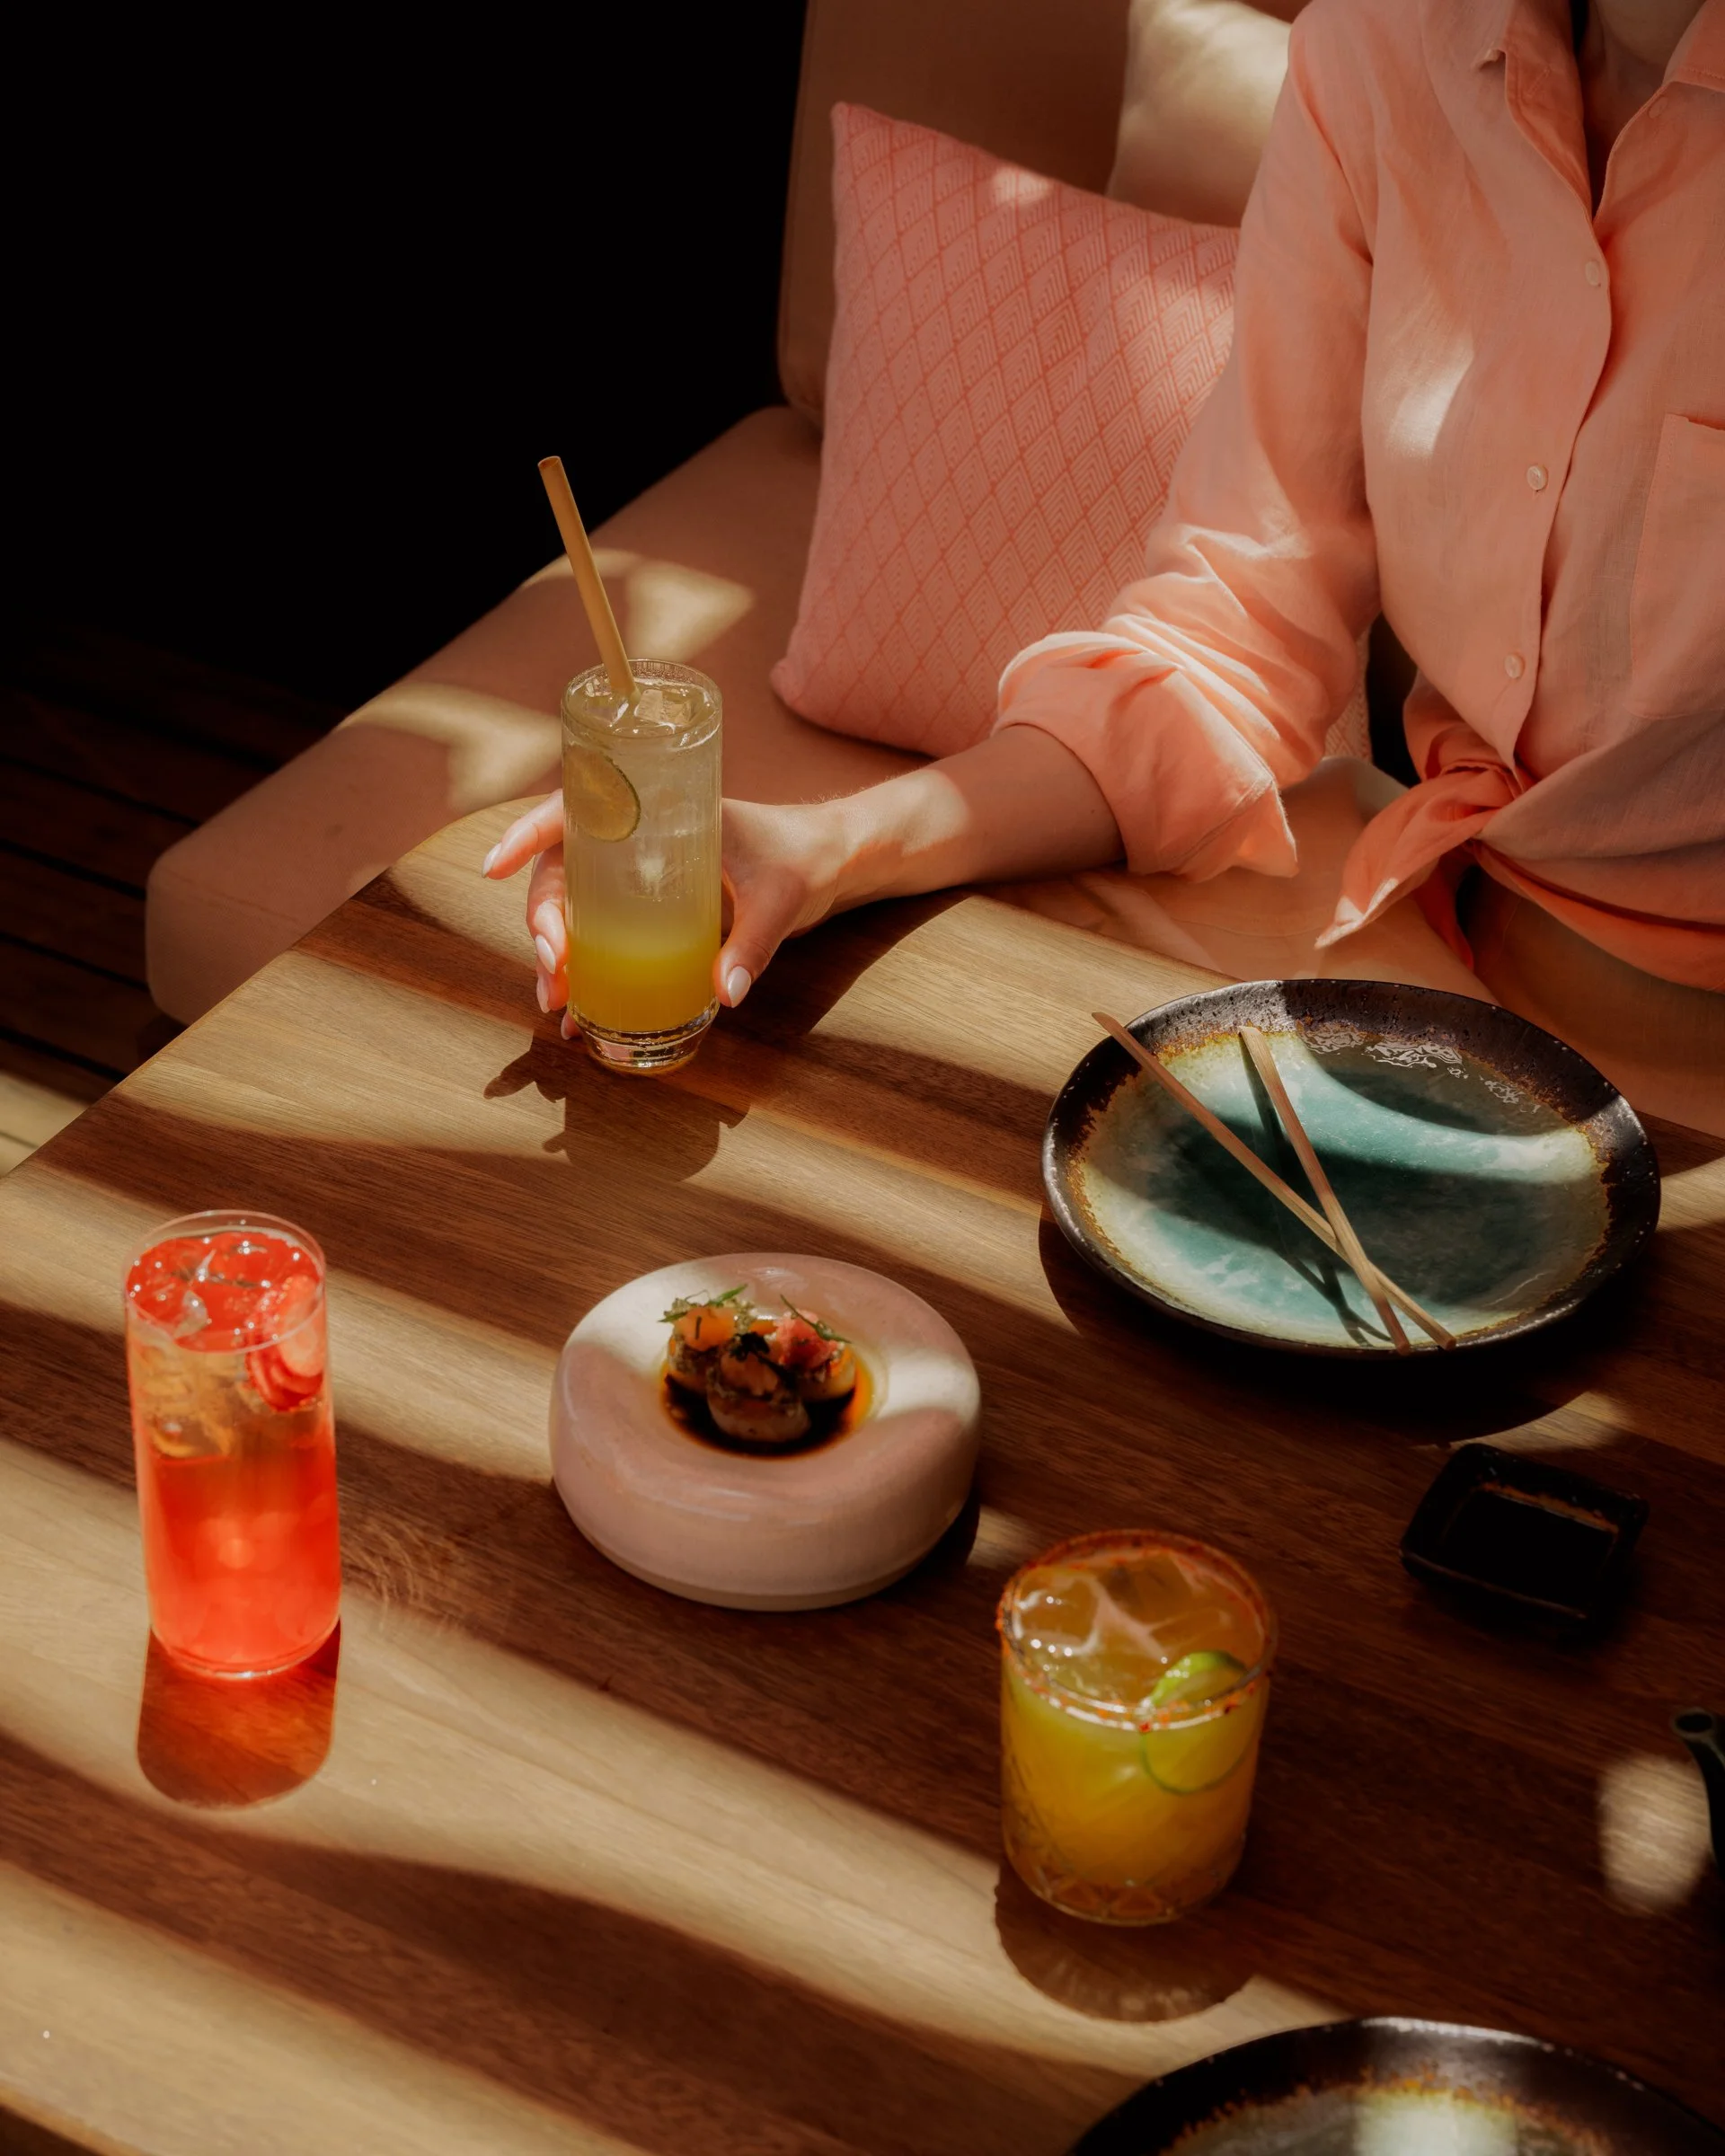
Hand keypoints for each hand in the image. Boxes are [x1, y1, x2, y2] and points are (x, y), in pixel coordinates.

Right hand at [480, 792, 849, 1030]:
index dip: (527, 834)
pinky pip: (604, 939)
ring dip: (557, 959)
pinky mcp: (653, 914)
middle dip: (544, 922)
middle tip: (553, 968)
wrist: (830, 864)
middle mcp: (638, 843)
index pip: (575, 809)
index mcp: (659, 812)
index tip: (493, 866)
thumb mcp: (781, 897)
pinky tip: (579, 1016)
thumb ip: (754, 944)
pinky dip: (587, 976)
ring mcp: (641, 880)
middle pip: (564, 873)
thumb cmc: (803, 859)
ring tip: (558, 1006)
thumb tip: (723, 995)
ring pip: (577, 912)